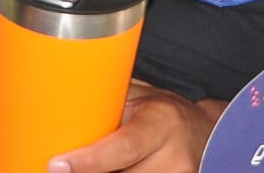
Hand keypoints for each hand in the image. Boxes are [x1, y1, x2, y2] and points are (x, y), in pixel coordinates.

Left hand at [49, 79, 221, 172]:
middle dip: (89, 172)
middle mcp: (174, 156)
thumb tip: (61, 109)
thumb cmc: (164, 112)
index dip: (89, 160)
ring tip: (92, 163)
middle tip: (66, 166)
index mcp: (161, 121)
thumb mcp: (139, 98)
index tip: (57, 165)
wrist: (205, 134)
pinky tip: (108, 169)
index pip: (123, 147)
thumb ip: (107, 105)